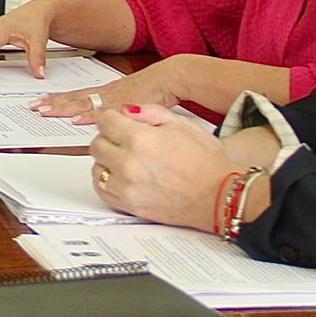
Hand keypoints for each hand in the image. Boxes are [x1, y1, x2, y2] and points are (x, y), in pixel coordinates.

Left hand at [35, 56, 189, 123]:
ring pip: (83, 104)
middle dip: (52, 104)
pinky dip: (90, 116)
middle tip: (33, 107)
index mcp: (107, 93)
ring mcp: (115, 99)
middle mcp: (107, 94)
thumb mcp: (133, 102)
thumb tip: (105, 122)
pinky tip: (76, 120)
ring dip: (63, 109)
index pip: (76, 97)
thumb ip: (118, 112)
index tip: (41, 103)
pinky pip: (104, 112)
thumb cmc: (157, 90)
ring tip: (44, 111)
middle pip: (74, 99)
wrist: (173, 77)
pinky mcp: (126, 106)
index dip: (57, 101)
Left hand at [89, 104, 233, 228]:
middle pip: (97, 144)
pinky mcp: (129, 205)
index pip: (104, 121)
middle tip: (123, 141)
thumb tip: (126, 111)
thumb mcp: (181, 123)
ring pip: (97, 167)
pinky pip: (102, 190)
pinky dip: (107, 181)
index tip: (116, 122)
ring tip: (127, 160)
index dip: (112, 118)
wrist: (219, 196)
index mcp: (140, 139)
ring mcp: (127, 187)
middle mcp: (129, 163)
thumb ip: (149, 112)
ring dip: (107, 161)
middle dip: (109, 138)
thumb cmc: (206, 163)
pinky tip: (122, 176)